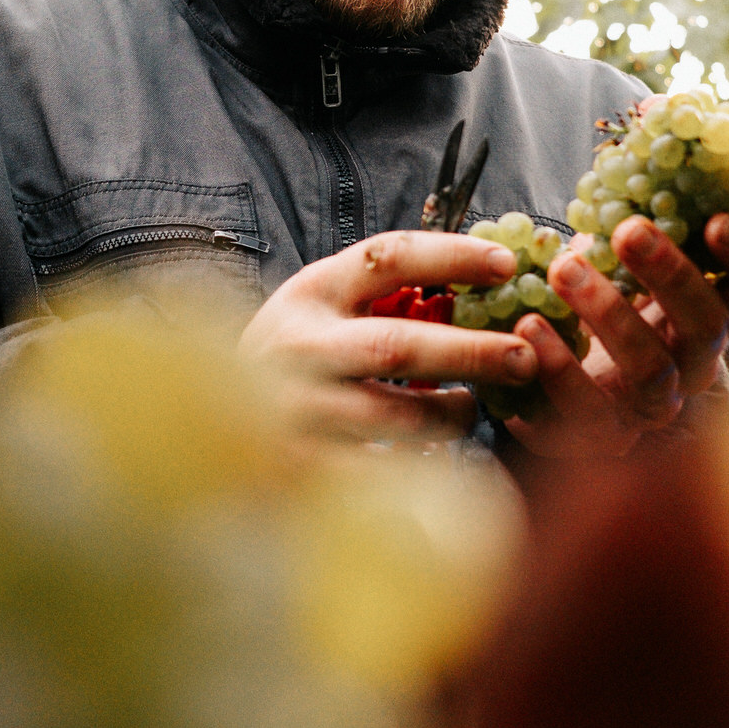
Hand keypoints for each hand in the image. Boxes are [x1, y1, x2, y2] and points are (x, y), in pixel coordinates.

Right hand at [239, 230, 537, 455]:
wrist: (203, 424)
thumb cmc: (290, 358)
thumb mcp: (320, 309)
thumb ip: (380, 295)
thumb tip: (483, 280)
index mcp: (311, 293)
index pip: (387, 257)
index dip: (450, 255)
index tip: (506, 264)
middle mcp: (298, 347)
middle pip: (397, 346)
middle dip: (471, 352)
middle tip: (525, 357)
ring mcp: (295, 412)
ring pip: (394, 417)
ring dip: (449, 415)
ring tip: (473, 408)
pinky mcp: (297, 468)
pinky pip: (378, 472)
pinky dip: (418, 468)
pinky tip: (436, 459)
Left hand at [508, 212, 728, 463]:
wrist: (545, 378)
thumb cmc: (595, 294)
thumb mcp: (619, 241)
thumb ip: (642, 187)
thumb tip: (658, 109)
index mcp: (709, 313)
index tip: (717, 220)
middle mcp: (692, 362)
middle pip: (705, 327)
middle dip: (671, 275)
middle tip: (630, 229)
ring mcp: (651, 404)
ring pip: (651, 371)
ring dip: (609, 314)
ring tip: (563, 268)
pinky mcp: (600, 435)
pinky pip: (588, 414)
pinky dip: (558, 369)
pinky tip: (528, 325)